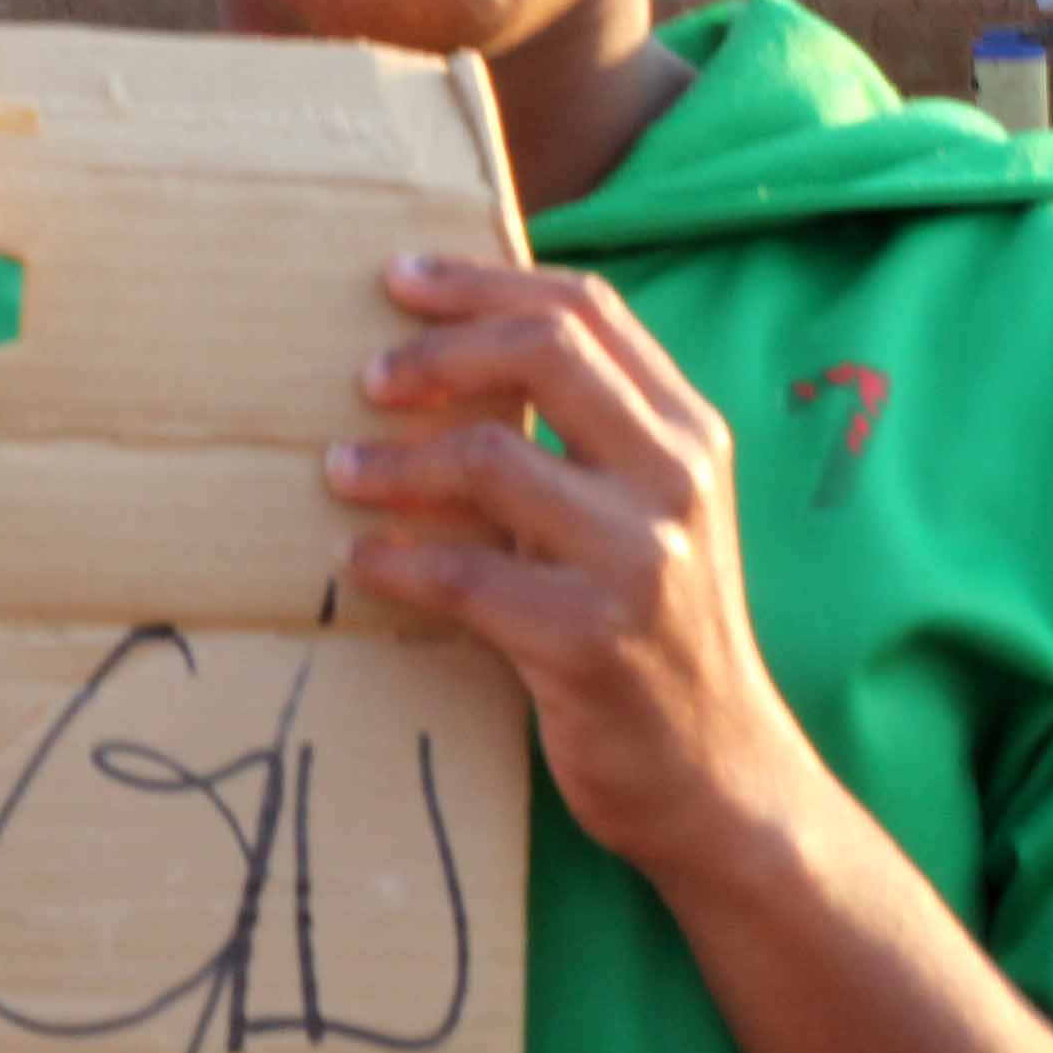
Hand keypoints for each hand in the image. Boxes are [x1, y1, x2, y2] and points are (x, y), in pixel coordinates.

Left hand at [324, 255, 822, 883]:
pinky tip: (357, 561)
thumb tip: (451, 359)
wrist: (715, 774)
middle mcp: (677, 481)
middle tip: (364, 377)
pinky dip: (394, 562)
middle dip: (436, 350)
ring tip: (338, 470)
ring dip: (394, 462)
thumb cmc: (652, 633)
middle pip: (545, 353)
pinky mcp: (589, 641)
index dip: (484, 283)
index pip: (586, 312)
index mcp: (690, 435)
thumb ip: (583, 439)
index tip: (399, 278)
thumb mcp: (644, 517)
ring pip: (491, 460)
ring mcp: (639, 560)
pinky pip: (464, 576)